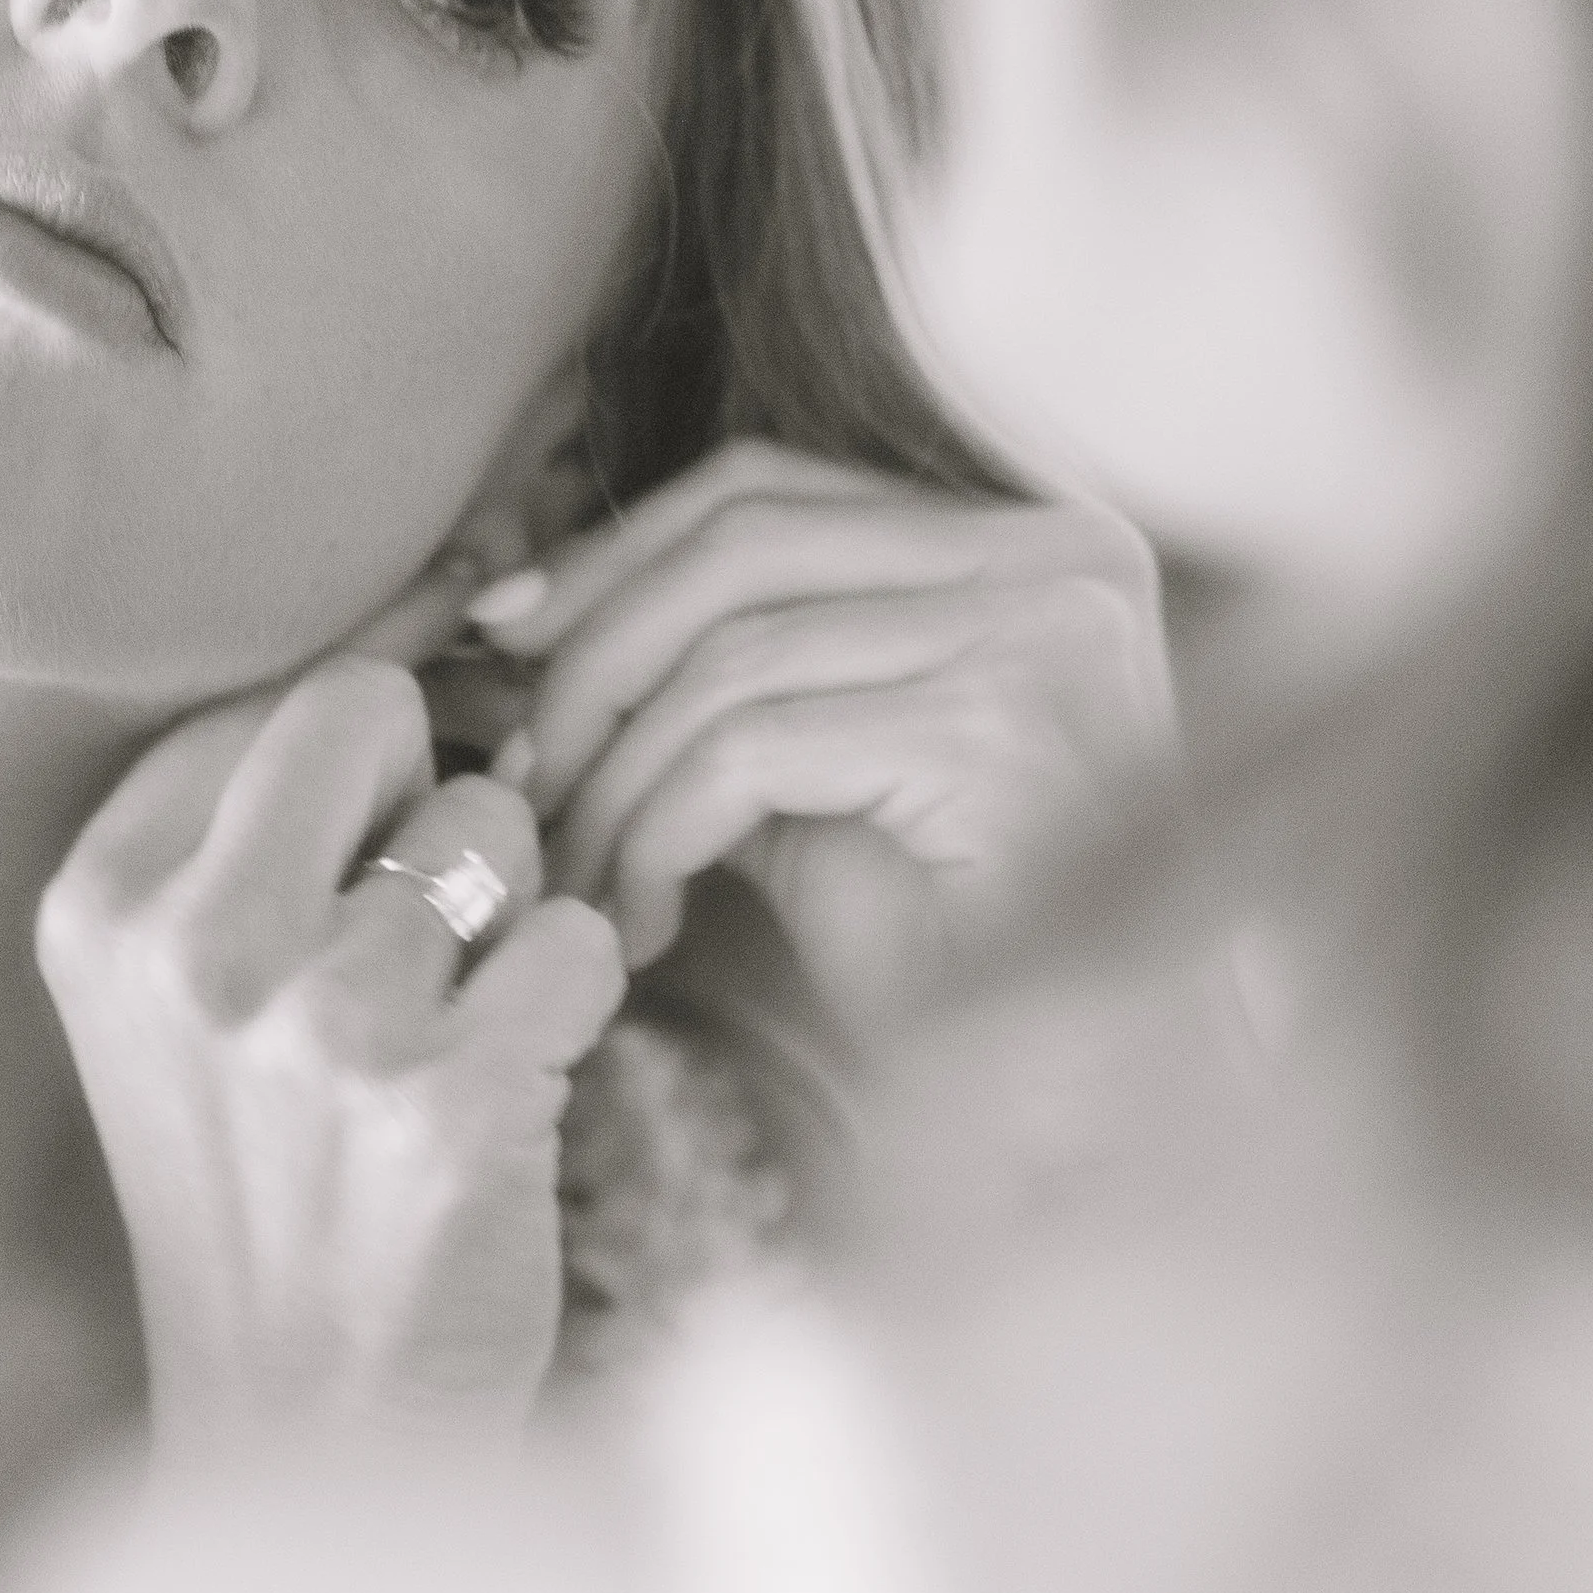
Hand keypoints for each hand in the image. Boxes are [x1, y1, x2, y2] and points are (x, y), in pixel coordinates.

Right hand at [36, 658, 627, 1441]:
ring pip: (496, 827)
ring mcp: (313, 1027)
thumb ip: (260, 820)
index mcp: (101, 904)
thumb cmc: (273, 1191)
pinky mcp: (444, 1105)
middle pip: (372, 706)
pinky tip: (516, 1090)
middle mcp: (186, 950)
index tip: (397, 805)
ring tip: (457, 1035)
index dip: (375, 739)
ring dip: (512, 917)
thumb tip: (451, 600)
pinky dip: (579, 1004)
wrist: (308, 1433)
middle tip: (434, 919)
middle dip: (435, 790)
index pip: (276, 692)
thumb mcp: (186, 1000)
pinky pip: (580, 941)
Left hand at [469, 441, 1175, 1024]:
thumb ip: (729, 681)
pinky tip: (645, 920)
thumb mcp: (824, 776)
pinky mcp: (1001, 735)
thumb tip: (531, 619)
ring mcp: (1041, 638)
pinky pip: (750, 754)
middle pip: (741, 549)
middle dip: (591, 659)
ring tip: (571, 877)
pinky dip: (658, 834)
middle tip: (514, 776)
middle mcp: (1057, 559)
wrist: (1089, 1104)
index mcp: (1028, 540)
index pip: (770, 489)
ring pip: (730, 662)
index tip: (503, 636)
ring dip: (613, 778)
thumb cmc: (955, 955)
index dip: (614, 555)